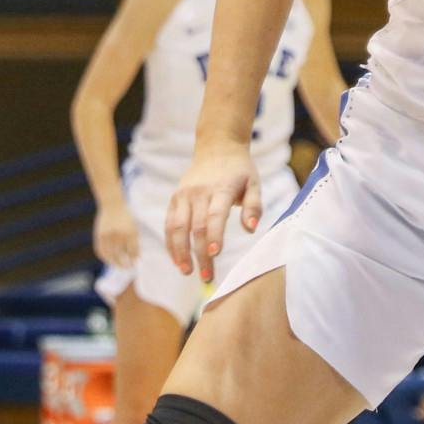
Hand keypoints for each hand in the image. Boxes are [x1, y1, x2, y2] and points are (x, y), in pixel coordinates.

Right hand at [93, 200, 139, 269]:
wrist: (112, 204)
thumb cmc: (125, 216)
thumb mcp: (133, 226)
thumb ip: (134, 241)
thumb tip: (134, 256)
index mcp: (130, 231)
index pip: (133, 250)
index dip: (134, 257)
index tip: (136, 261)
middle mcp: (119, 234)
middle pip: (122, 254)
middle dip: (126, 263)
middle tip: (129, 267)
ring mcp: (108, 235)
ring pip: (111, 255)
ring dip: (115, 263)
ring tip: (119, 265)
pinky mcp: (99, 235)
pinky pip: (101, 251)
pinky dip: (105, 257)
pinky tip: (109, 260)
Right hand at [164, 141, 261, 283]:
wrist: (217, 147)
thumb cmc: (240, 170)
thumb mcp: (254, 183)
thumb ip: (255, 206)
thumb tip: (250, 229)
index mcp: (221, 188)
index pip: (215, 215)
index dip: (214, 235)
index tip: (215, 254)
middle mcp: (199, 192)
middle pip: (196, 227)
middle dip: (200, 254)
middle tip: (207, 277)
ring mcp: (184, 195)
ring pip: (177, 227)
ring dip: (180, 252)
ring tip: (187, 272)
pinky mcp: (174, 198)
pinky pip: (169, 223)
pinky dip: (171, 243)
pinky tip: (177, 260)